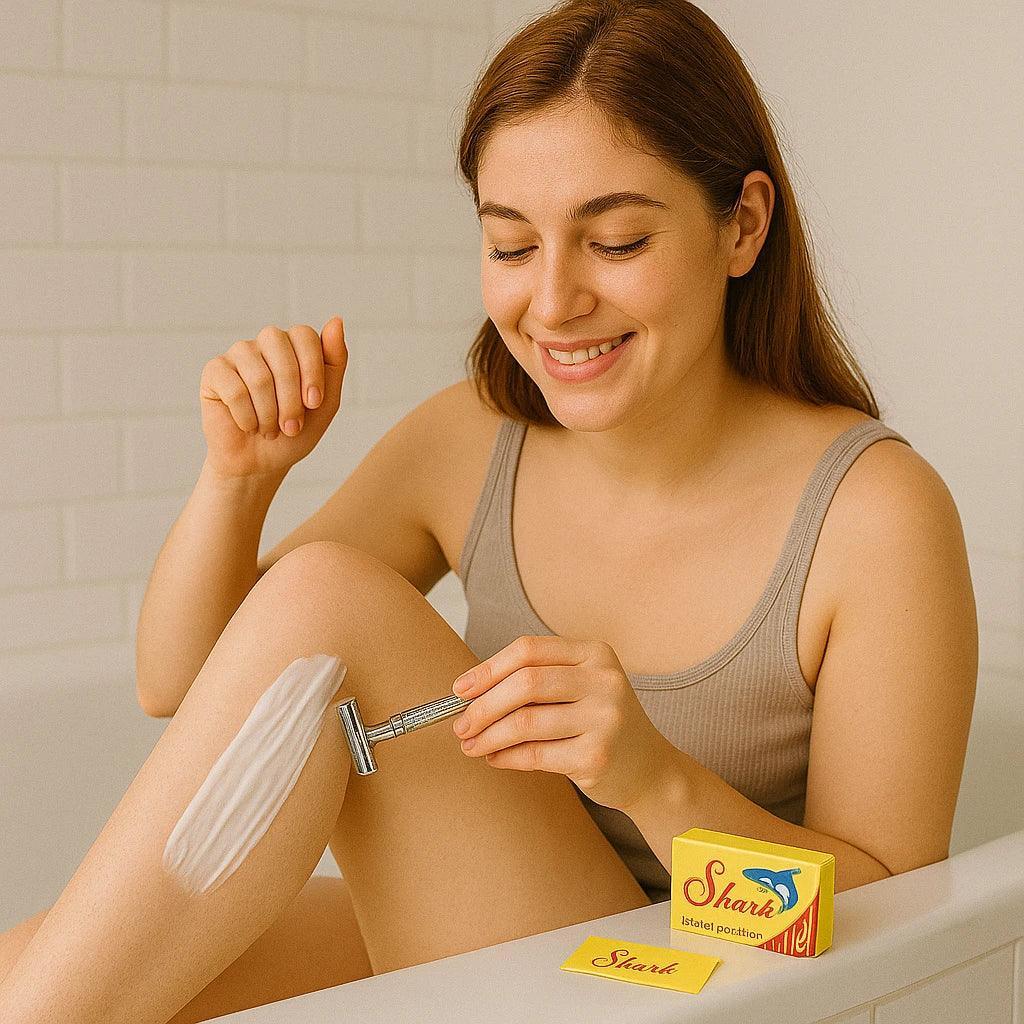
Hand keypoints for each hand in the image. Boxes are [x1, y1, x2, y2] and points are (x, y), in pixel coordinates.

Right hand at [199, 317, 347, 480]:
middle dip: (291, 397)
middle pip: (280, 350)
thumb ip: (335, 362)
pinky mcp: (214, 371)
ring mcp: (239, 354)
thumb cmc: (295, 432)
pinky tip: (248, 426)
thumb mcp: (326, 402)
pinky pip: (234, 389)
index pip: (304, 336)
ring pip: (258, 375)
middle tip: (292, 426)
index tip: (314, 403)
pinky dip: (247, 417)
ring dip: (269, 413)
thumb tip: (336, 320)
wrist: (263, 463)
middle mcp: (266, 343)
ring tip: (270, 430)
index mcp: (295, 345)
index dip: (311, 371)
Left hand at [450, 635, 674, 812]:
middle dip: (483, 706)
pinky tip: (495, 758)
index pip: (529, 650)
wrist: (650, 768)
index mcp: (596, 653)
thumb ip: (535, 681)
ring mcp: (604, 719)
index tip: (460, 689)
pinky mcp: (597, 756)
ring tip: (471, 745)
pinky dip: (506, 757)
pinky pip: (536, 755)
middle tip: (460, 725)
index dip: (488, 669)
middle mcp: (604, 681)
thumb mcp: (580, 686)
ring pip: (526, 722)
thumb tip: (468, 692)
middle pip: (525, 683)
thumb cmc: (600, 722)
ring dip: (488, 736)